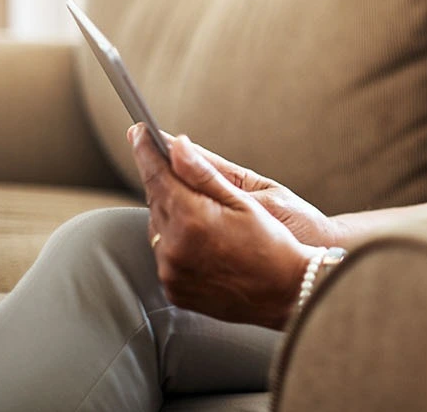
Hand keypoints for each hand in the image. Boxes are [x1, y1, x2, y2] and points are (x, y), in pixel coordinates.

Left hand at [128, 126, 312, 329]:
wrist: (287, 293)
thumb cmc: (274, 244)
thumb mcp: (244, 201)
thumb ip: (204, 173)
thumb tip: (177, 146)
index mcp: (192, 219)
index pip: (158, 174)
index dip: (146, 150)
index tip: (139, 132)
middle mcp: (174, 247)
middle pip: (154, 200)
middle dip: (162, 179)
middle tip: (171, 162)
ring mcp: (171, 272)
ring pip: (156, 228)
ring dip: (169, 211)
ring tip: (198, 207)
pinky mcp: (173, 289)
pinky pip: (164, 255)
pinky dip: (174, 241)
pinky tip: (200, 238)